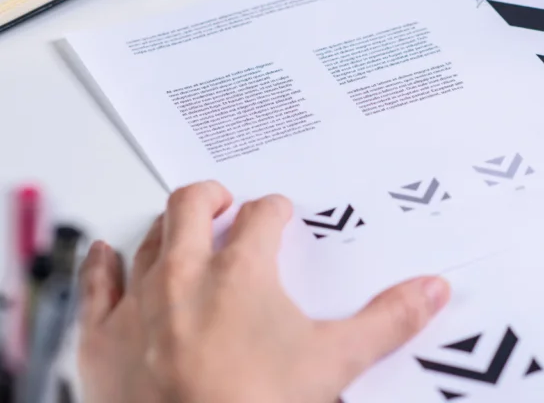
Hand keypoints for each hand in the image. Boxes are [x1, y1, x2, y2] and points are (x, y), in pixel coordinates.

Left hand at [78, 181, 449, 402]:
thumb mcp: (334, 362)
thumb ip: (386, 320)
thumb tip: (430, 291)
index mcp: (241, 271)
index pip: (261, 217)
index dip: (274, 211)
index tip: (279, 214)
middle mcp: (183, 273)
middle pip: (192, 207)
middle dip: (212, 199)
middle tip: (226, 202)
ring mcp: (138, 302)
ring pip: (148, 239)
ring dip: (167, 226)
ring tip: (180, 225)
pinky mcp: (102, 337)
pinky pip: (95, 285)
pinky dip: (100, 265)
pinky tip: (103, 253)